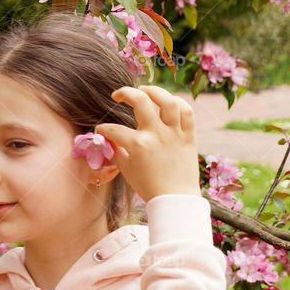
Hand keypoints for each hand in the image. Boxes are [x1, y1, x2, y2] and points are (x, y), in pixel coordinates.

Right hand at [94, 85, 199, 201]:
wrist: (175, 199)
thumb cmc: (149, 187)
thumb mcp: (126, 170)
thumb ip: (116, 151)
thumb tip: (109, 138)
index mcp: (138, 145)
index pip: (114, 129)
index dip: (103, 129)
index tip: (101, 131)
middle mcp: (156, 134)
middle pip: (140, 100)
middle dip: (125, 93)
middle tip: (117, 95)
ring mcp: (174, 133)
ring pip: (167, 100)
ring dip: (154, 91)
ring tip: (144, 91)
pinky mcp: (189, 135)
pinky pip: (186, 111)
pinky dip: (178, 103)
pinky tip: (167, 103)